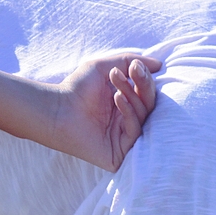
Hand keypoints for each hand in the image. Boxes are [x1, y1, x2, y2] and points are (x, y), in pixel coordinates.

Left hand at [52, 53, 161, 170]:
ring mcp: (124, 138)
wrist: (56, 109)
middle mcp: (126, 122)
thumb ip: (130, 61)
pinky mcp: (120, 152)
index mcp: (125, 105)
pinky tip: (118, 98)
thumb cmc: (76, 88)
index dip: (145, 78)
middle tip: (133, 70)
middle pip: (149, 105)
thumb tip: (159, 64)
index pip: (146, 93)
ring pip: (143, 116)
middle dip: (144, 84)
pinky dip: (129, 112)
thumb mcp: (105, 66)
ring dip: (132, 94)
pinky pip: (135, 131)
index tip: (135, 65)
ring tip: (116, 80)